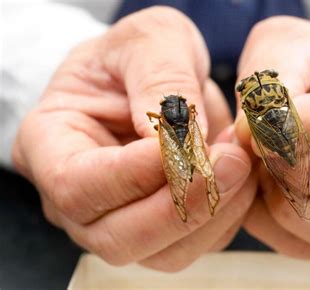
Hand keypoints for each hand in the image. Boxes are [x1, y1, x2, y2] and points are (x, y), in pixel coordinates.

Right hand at [12, 7, 255, 270]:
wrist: (155, 76)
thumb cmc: (137, 55)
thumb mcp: (148, 40)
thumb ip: (160, 79)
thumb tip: (180, 140)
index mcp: (49, 145)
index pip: (77, 185)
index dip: (134, 174)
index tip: (188, 145)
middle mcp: (78, 197)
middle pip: (117, 236)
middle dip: (182, 205)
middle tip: (231, 160)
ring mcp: (119, 219)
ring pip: (162, 252)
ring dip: (213, 213)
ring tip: (240, 162)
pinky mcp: (162, 228)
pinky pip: (196, 244)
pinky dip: (226, 216)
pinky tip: (240, 176)